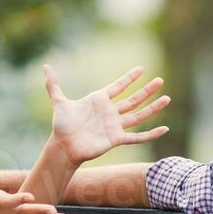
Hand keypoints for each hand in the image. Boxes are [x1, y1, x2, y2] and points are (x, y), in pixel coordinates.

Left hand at [45, 64, 169, 163]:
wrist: (64, 146)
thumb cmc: (61, 126)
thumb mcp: (58, 102)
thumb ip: (53, 85)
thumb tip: (46, 67)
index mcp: (99, 100)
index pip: (118, 86)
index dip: (130, 78)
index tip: (142, 69)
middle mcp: (110, 112)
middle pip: (133, 99)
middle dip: (147, 90)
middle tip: (160, 80)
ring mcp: (115, 126)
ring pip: (139, 115)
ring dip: (153, 108)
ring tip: (166, 98)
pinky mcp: (117, 139)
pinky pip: (137, 137)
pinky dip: (151, 134)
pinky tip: (164, 129)